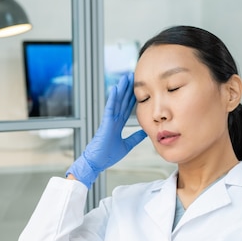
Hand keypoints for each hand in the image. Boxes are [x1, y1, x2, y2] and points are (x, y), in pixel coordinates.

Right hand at [66, 73, 146, 187]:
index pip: (127, 108)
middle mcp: (113, 120)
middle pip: (122, 101)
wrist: (96, 163)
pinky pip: (109, 109)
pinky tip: (115, 89)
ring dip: (121, 89)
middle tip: (133, 76)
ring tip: (126, 77)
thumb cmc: (107, 156)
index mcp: (117, 125)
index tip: (139, 88)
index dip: (132, 97)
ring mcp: (108, 121)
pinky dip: (112, 99)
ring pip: (116, 102)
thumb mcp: (126, 146)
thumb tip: (146, 132)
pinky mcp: (105, 124)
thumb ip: (135, 137)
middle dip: (128, 89)